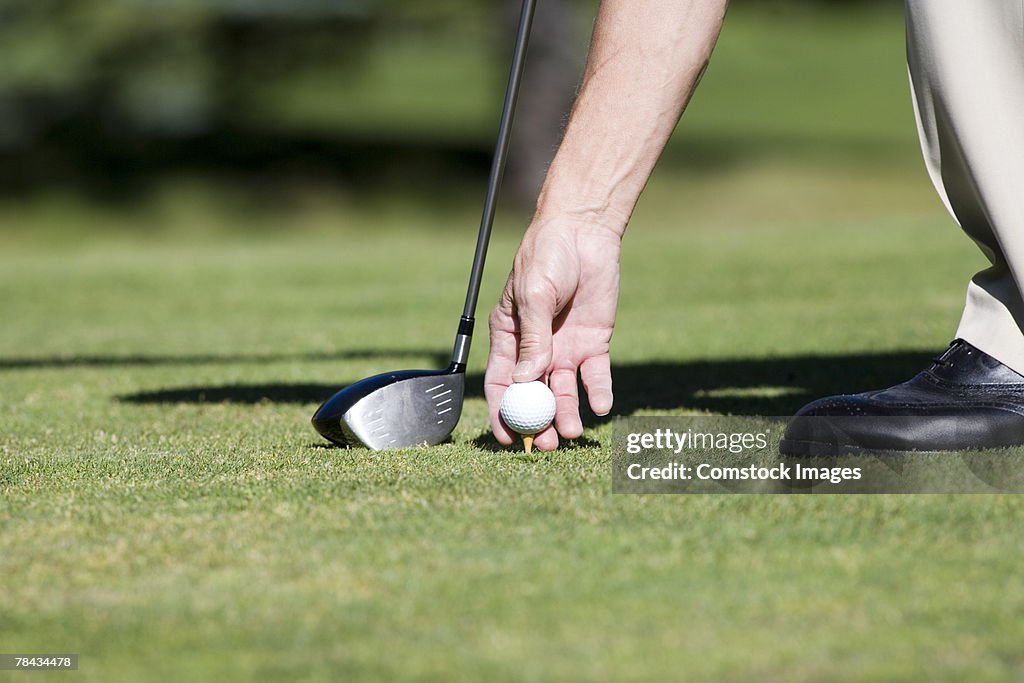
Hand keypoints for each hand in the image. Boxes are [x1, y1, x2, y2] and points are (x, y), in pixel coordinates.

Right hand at [485, 218, 619, 449]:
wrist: (584, 232)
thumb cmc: (547, 256)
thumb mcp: (534, 295)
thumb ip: (533, 339)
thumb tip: (526, 380)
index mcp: (508, 338)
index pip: (501, 383)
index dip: (502, 413)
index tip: (508, 439)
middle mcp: (535, 350)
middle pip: (533, 395)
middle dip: (538, 422)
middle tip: (547, 444)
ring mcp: (564, 348)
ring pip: (563, 391)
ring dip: (566, 414)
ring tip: (573, 433)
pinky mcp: (594, 343)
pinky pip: (595, 375)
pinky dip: (598, 392)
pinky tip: (601, 407)